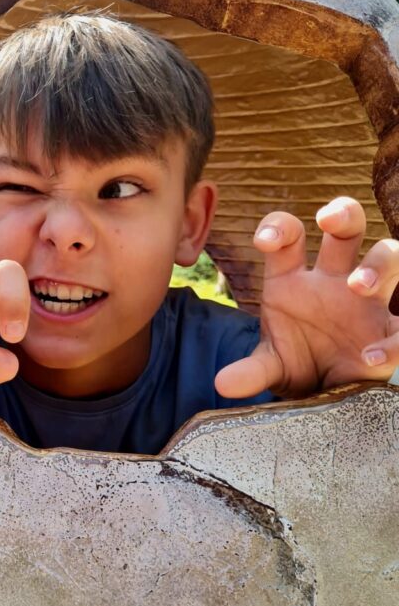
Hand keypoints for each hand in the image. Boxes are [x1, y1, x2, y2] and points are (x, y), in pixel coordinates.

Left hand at [215, 197, 398, 399]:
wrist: (324, 392)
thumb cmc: (297, 365)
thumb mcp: (272, 368)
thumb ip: (251, 372)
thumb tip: (224, 383)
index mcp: (294, 281)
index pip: (288, 236)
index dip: (279, 227)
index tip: (265, 241)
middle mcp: (334, 280)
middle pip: (347, 227)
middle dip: (342, 214)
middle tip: (328, 222)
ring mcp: (367, 299)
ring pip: (388, 255)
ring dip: (378, 264)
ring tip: (359, 285)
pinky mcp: (390, 328)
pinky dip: (394, 340)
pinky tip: (371, 355)